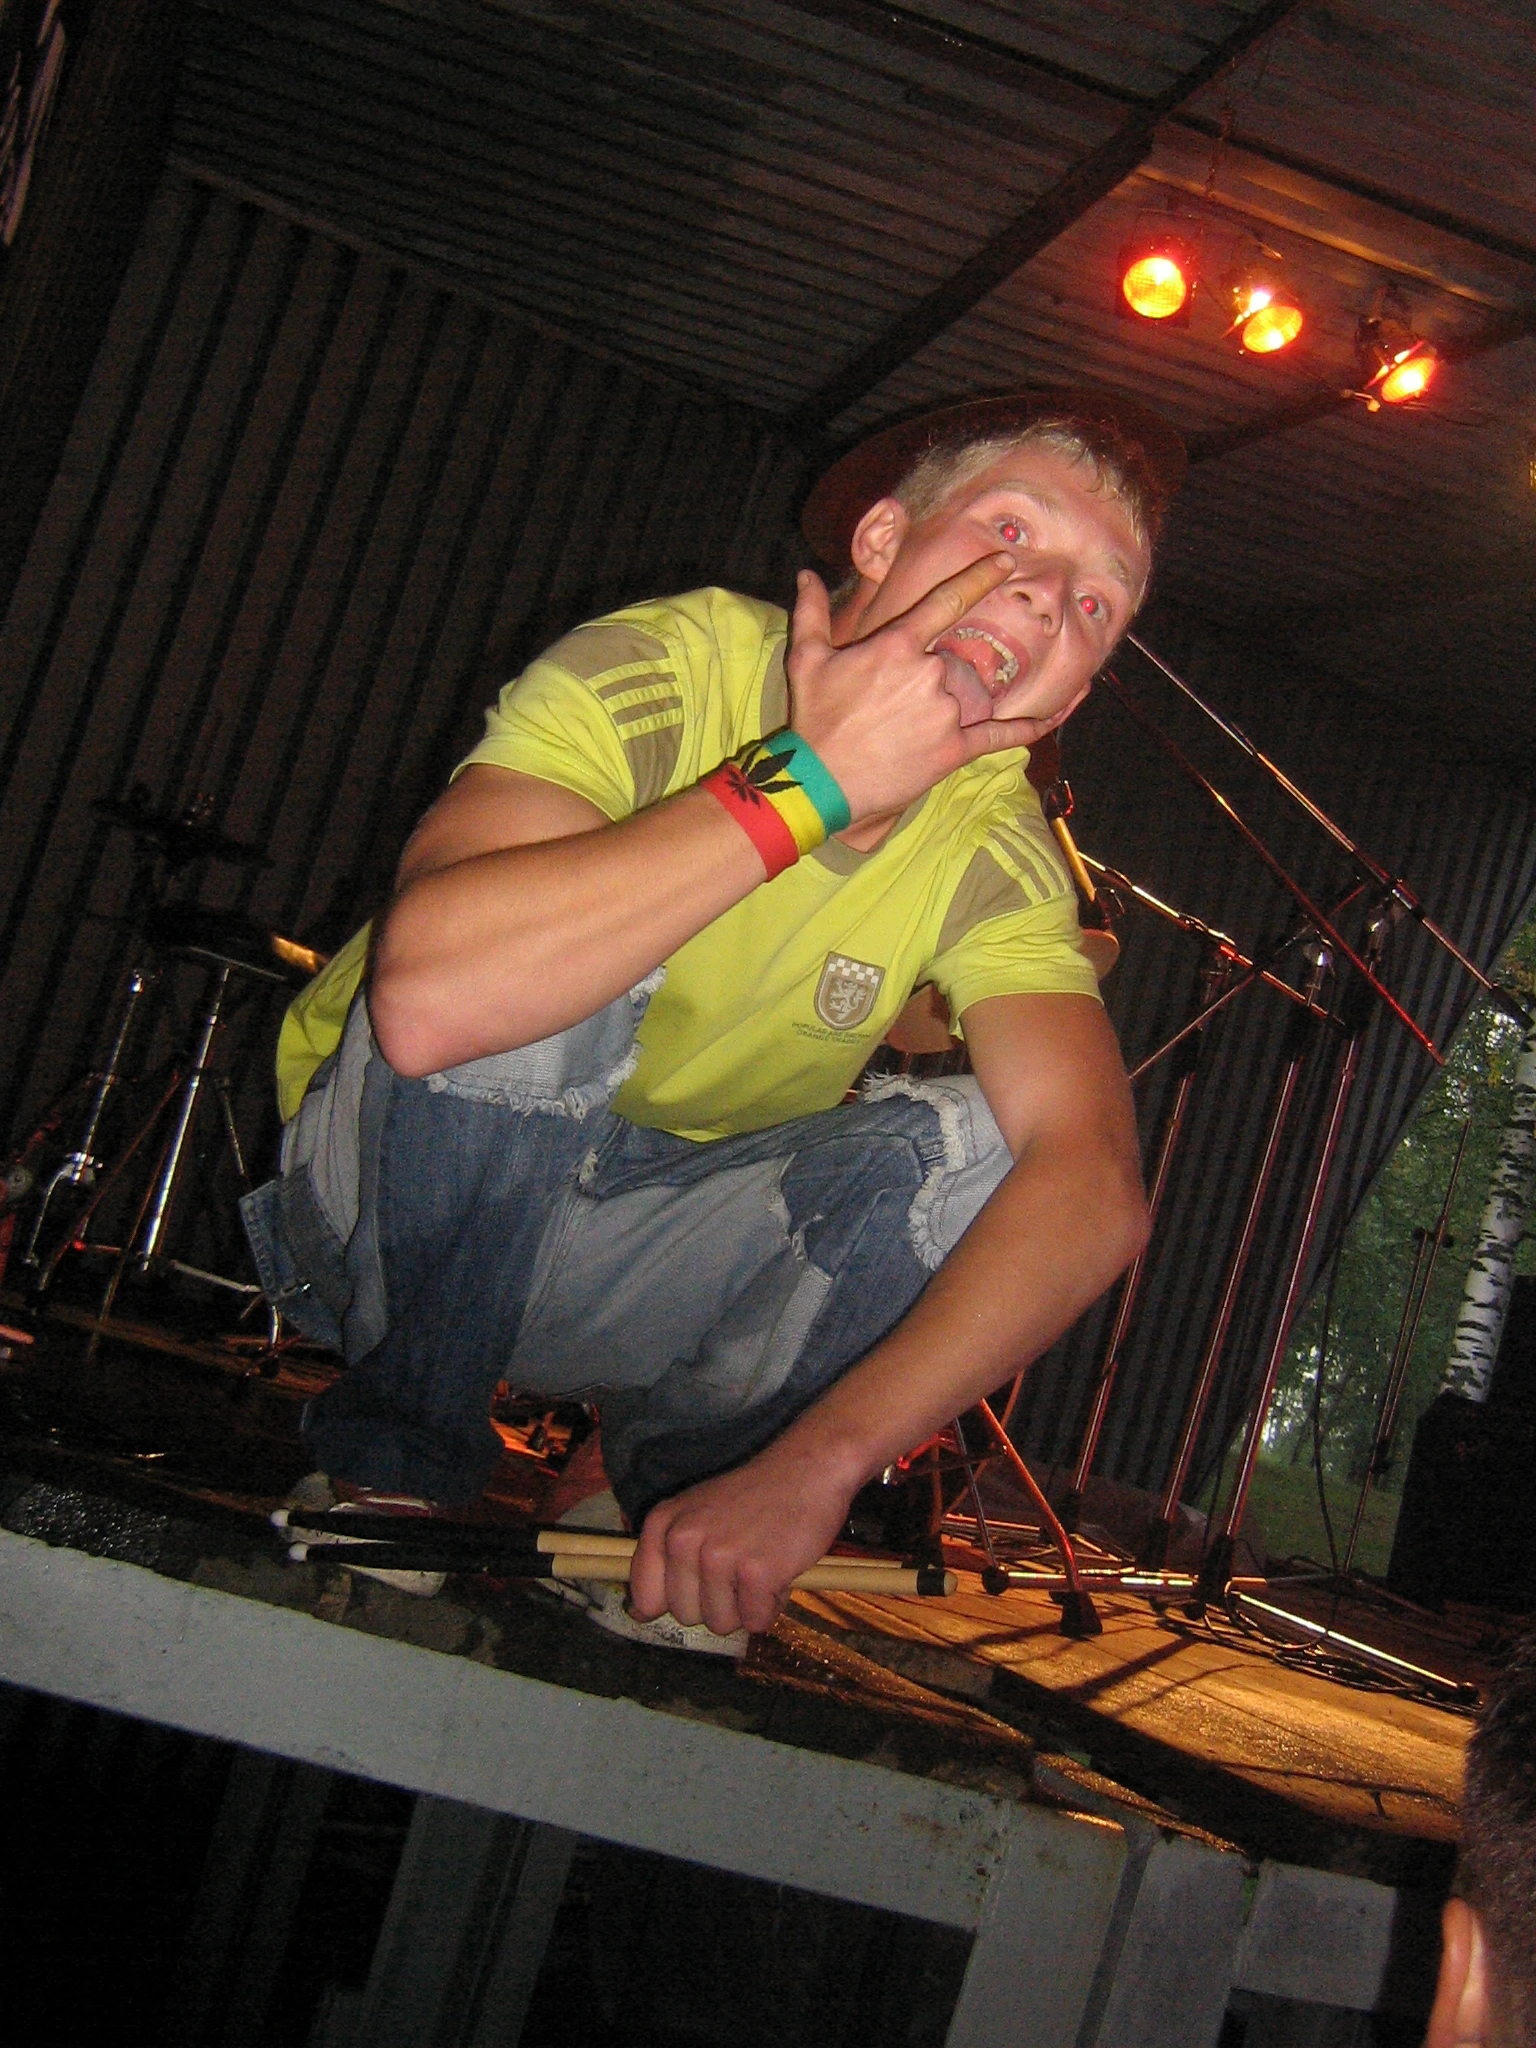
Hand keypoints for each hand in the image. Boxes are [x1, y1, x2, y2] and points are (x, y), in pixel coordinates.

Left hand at [627, 1436, 856, 1636]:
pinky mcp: (756, 1574)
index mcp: (662, 1524)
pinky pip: (756, 1623)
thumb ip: (665, 1557)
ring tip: (759, 1564)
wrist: (806, 1470)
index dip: (674, 1601)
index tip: (699, 1586)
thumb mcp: (695, 1512)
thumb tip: (639, 1613)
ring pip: (720, 1625)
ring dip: (745, 1606)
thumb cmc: (753, 1497)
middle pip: (685, 1615)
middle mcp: (683, 1541)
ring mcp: (719, 1558)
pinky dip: (771, 1606)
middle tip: (739, 1566)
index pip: (645, 1596)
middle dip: (716, 1602)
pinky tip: (779, 1570)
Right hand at [786, 562, 1072, 822]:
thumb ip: (811, 611)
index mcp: (897, 645)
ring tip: (895, 736)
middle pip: (946, 664)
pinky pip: (1002, 735)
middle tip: (883, 712)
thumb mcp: (806, 659)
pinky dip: (1033, 724)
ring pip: (960, 699)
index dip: (981, 576)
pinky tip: (1060, 709)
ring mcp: (946, 714)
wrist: (819, 782)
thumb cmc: (813, 718)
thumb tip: (804, 574)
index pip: (948, 599)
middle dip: (921, 684)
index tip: (1007, 560)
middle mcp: (929, 674)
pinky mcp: (955, 750)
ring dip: (936, 711)